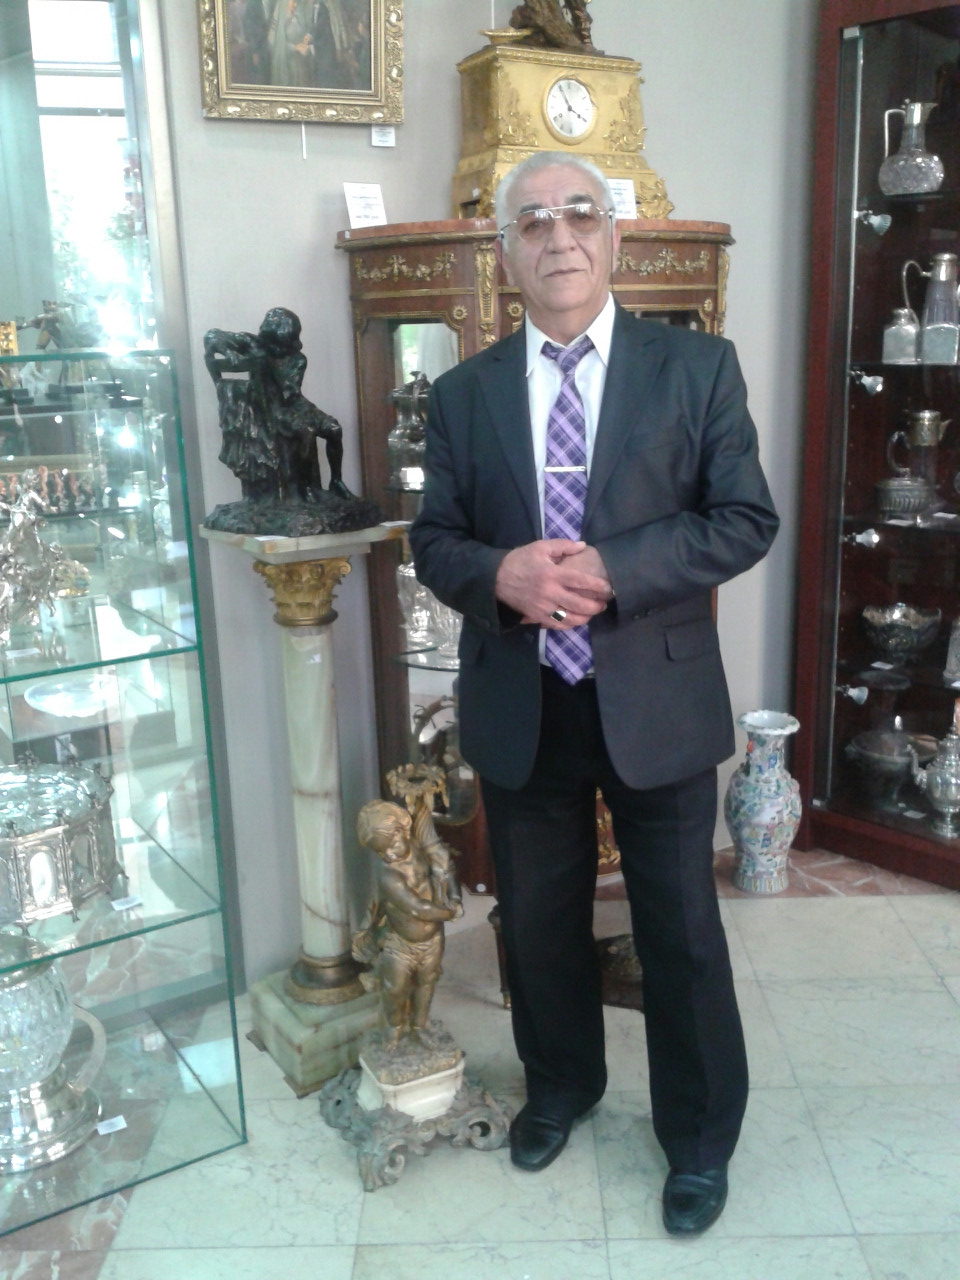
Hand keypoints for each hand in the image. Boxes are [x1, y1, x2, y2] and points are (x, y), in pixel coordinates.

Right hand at [496, 539, 611, 627]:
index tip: (608, 588)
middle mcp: (549, 593)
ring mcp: (543, 607)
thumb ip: (563, 546)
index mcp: (552, 574)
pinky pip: (557, 625)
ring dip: (585, 618)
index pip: (580, 581)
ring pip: (570, 618)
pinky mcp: (537, 617)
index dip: (597, 586)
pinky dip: (570, 625)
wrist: (496, 578)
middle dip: (596, 606)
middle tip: (604, 604)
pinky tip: (576, 620)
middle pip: (579, 604)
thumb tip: (583, 546)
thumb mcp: (541, 547)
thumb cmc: (520, 560)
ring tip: (592, 613)